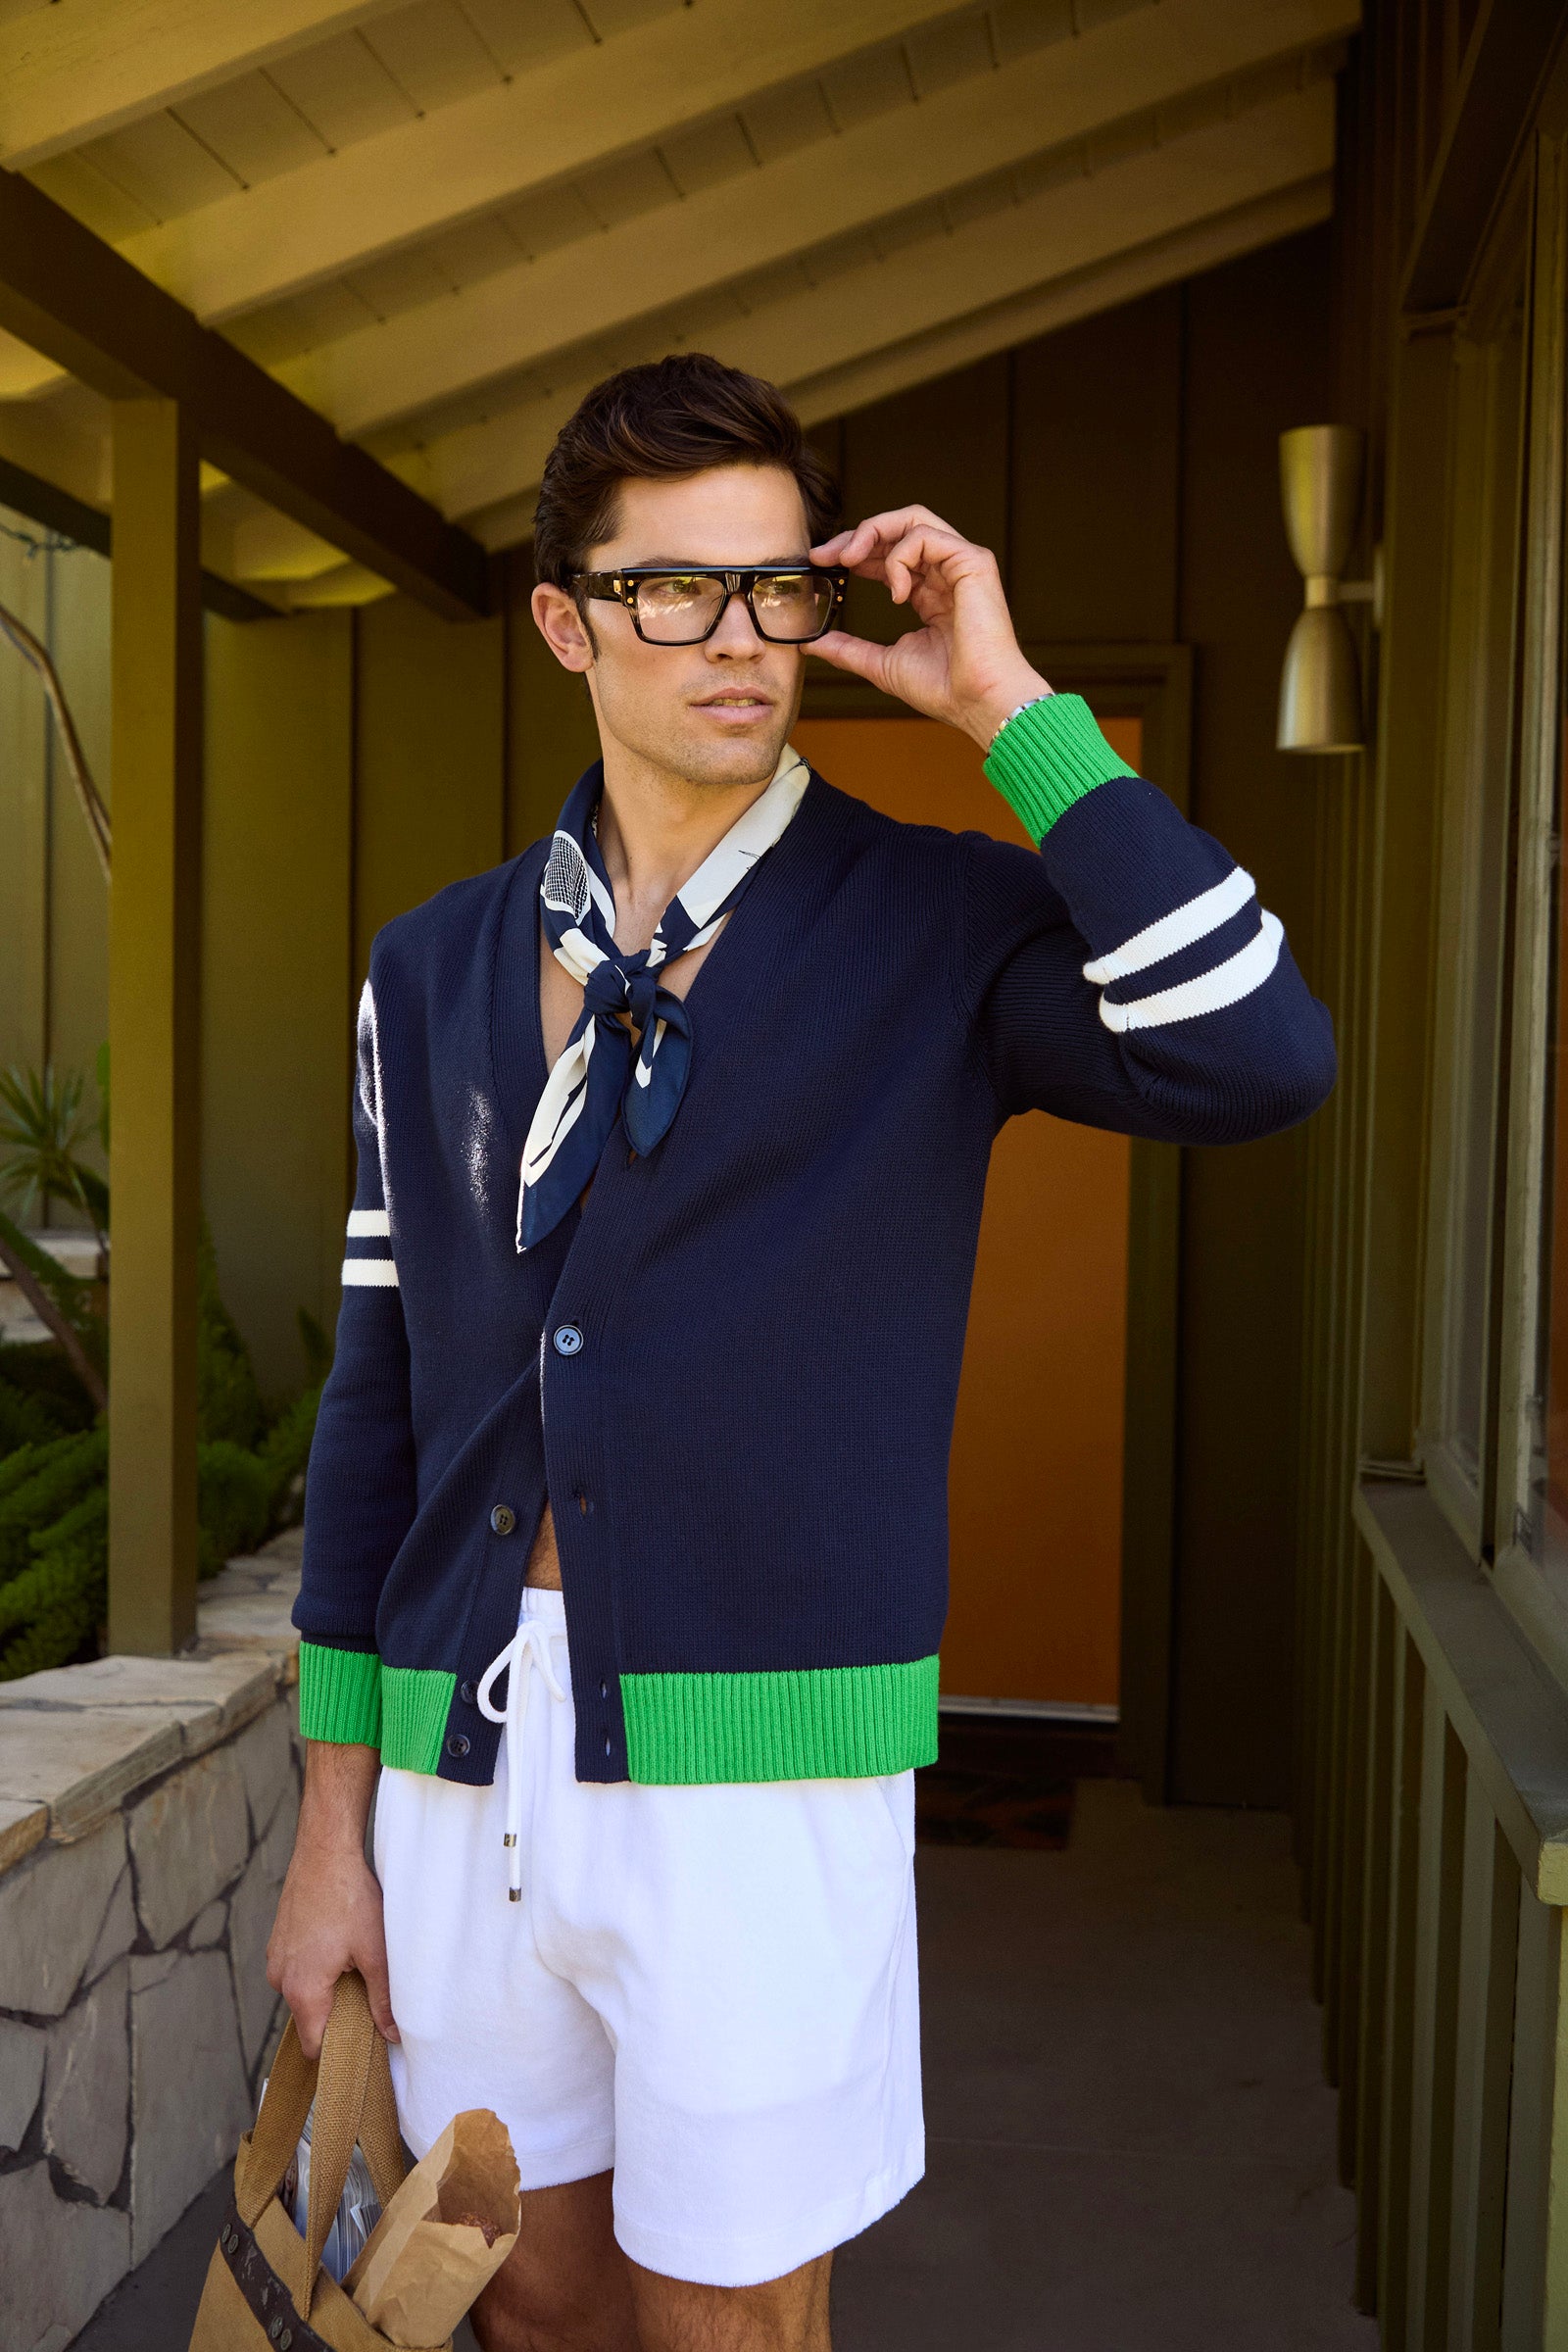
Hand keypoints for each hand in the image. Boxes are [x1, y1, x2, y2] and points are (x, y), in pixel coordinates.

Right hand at [266, 1743, 396, 2060]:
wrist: (325, 1850)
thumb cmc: (350, 1899)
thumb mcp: (375, 1953)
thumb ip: (383, 2000)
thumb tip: (393, 2035)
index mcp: (303, 1990)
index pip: (314, 2045)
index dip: (338, 2052)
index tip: (362, 2049)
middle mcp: (281, 1979)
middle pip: (310, 2018)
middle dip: (338, 2016)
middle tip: (369, 2001)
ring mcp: (277, 1957)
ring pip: (305, 1991)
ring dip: (329, 1988)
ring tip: (357, 1964)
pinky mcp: (280, 1939)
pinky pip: (298, 1968)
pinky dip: (318, 1967)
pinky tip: (341, 1945)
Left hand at [809, 507, 1049, 747]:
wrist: (976, 702)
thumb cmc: (943, 688)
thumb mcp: (881, 664)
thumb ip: (848, 649)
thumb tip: (812, 644)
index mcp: (930, 593)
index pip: (889, 554)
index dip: (854, 552)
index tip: (821, 563)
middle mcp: (946, 573)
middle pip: (898, 528)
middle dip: (857, 535)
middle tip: (825, 555)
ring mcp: (962, 564)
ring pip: (913, 520)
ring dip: (873, 533)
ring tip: (850, 560)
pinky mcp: (973, 562)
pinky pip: (925, 536)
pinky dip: (900, 557)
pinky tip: (897, 592)